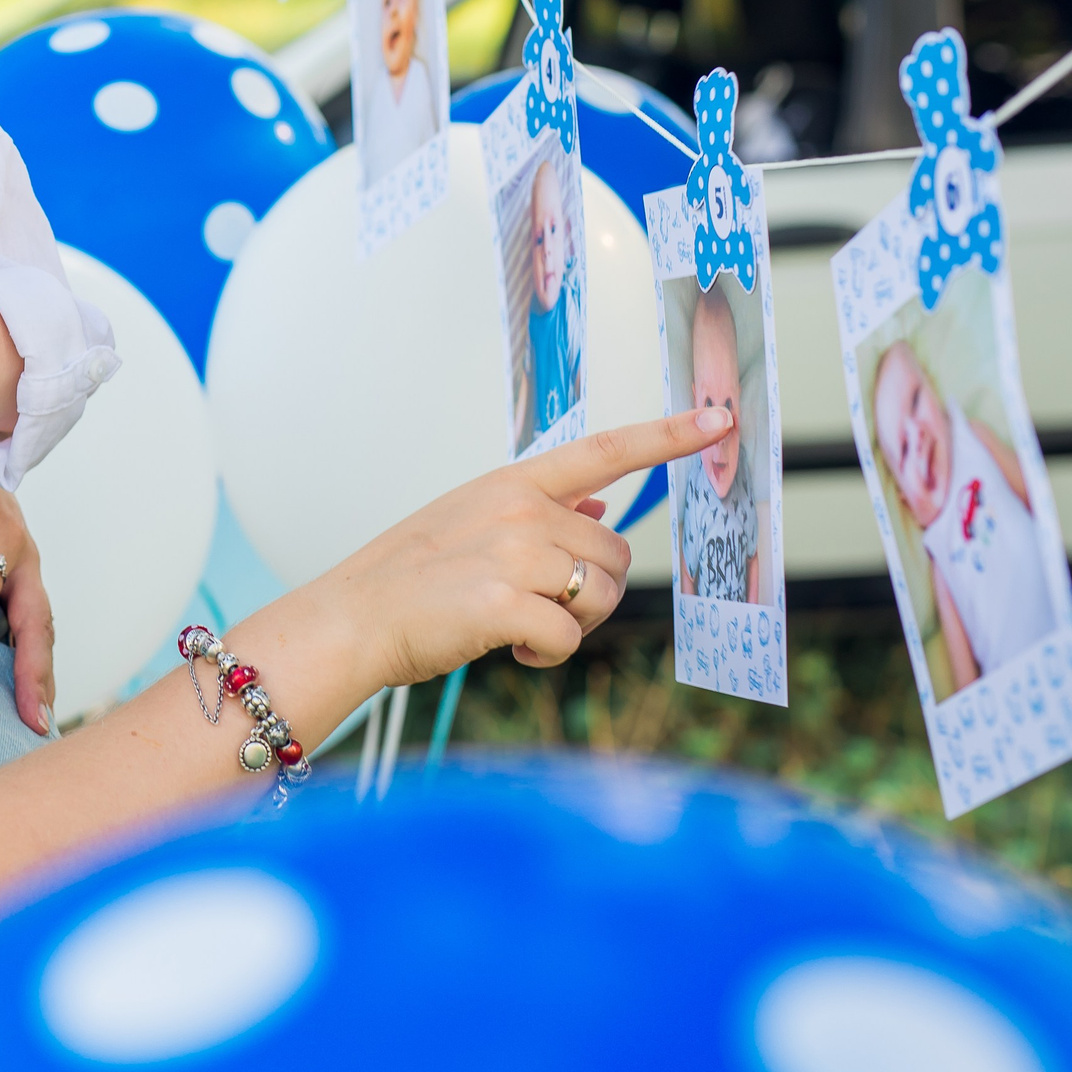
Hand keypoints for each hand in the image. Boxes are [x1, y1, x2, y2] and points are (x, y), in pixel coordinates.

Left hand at [0, 466, 55, 734]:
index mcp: (2, 530)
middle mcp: (24, 556)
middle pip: (35, 622)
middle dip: (33, 673)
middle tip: (31, 721)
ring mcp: (26, 573)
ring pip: (39, 631)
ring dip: (40, 677)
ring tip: (37, 724)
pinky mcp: (18, 585)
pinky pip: (27, 628)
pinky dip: (28, 664)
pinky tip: (24, 700)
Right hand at [316, 408, 733, 687]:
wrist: (352, 617)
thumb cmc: (408, 576)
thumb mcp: (469, 521)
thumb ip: (537, 511)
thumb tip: (598, 508)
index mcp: (512, 484)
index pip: (605, 451)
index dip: (667, 435)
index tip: (718, 418)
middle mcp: (519, 510)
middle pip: (615, 553)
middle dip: (593, 590)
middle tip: (541, 606)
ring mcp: (512, 554)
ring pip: (601, 595)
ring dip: (575, 624)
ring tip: (520, 627)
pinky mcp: (504, 604)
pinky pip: (568, 636)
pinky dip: (548, 653)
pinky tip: (512, 649)